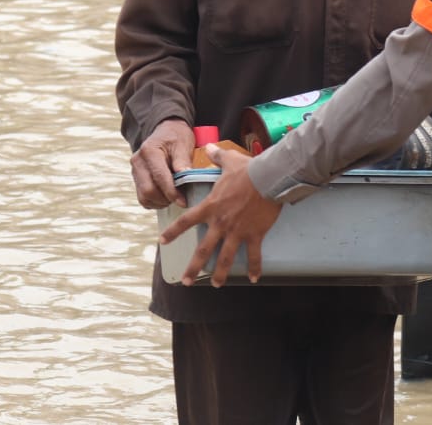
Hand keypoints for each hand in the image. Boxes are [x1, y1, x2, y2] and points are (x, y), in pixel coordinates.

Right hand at [130, 118, 192, 209]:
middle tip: (181, 199)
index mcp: (149, 151)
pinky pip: (143, 198)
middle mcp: (138, 162)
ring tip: (174, 197)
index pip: (159, 177)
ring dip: (160, 202)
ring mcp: (135, 171)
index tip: (183, 201)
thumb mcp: (183, 144)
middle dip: (166, 199)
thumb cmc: (176, 137)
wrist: (166, 131)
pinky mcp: (136, 179)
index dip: (171, 192)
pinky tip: (166, 196)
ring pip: (144, 197)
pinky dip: (155, 202)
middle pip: (148, 190)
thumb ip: (183, 162)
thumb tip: (187, 181)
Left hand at [158, 145, 282, 285]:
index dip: (173, 232)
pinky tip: (253, 278)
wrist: (268, 177)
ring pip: (225, 258)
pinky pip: (253, 255)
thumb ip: (217, 157)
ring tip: (216, 285)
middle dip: (193, 268)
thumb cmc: (248, 170)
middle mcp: (220, 223)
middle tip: (186, 281)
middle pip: (203, 250)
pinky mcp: (254, 234)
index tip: (163, 241)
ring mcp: (237, 231)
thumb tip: (210, 146)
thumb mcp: (229, 161)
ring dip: (220, 273)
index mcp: (211, 207)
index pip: (186, 221)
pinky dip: (254, 268)